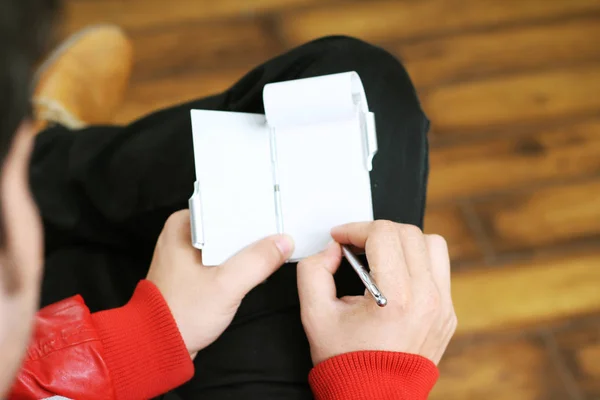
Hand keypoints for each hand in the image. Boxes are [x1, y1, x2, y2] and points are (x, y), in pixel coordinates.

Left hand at [146, 210, 293, 358]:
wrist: (159, 346)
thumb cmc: (181, 314)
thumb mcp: (226, 285)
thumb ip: (257, 261)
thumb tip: (283, 242)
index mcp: (183, 225)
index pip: (224, 205)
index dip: (252, 210)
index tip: (276, 213)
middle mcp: (183, 234)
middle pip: (228, 223)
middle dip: (253, 230)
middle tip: (280, 232)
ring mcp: (188, 253)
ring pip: (228, 241)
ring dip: (247, 247)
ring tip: (273, 247)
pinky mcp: (194, 270)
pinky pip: (223, 257)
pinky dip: (239, 261)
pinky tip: (256, 266)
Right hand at [297, 220, 455, 364]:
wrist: (373, 396)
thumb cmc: (347, 362)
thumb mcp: (314, 314)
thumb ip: (314, 271)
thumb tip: (333, 250)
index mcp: (395, 298)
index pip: (383, 234)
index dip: (355, 228)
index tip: (341, 238)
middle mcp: (426, 299)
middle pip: (409, 233)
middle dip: (377, 231)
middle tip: (356, 245)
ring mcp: (442, 306)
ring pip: (433, 245)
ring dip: (404, 242)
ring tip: (381, 256)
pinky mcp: (447, 313)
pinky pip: (439, 269)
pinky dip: (418, 262)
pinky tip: (397, 276)